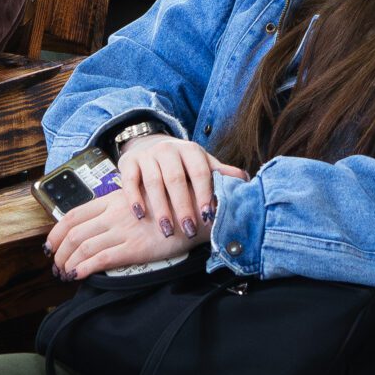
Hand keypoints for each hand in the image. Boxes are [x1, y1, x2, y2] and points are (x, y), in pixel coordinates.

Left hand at [43, 136, 245, 276]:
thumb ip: (122, 210)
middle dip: (59, 252)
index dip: (57, 231)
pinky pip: (102, 259)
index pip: (74, 214)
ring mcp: (124, 230)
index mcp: (114, 200)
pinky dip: (84, 268)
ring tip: (65, 274)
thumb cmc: (175, 205)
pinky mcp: (135, 248)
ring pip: (83, 247)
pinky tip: (78, 276)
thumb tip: (104, 224)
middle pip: (74, 232)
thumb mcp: (144, 201)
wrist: (200, 210)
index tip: (51, 245)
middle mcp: (114, 213)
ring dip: (68, 263)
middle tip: (56, 266)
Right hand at [123, 133, 244, 238]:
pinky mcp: (128, 162)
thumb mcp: (202, 163)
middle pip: (175, 179)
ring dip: (161, 208)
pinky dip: (134, 198)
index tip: (208, 216)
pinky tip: (140, 215)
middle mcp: (168, 150)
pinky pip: (129, 181)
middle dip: (183, 206)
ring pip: (153, 182)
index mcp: (191, 150)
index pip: (200, 171)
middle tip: (189, 230)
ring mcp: (147, 155)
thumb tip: (245, 179)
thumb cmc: (181, 162)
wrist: (149, 143)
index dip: (204, 194)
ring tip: (167, 230)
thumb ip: (220, 173)